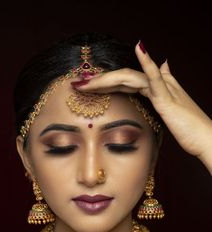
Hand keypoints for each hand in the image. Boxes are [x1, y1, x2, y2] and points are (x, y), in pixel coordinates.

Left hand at [75, 41, 211, 171]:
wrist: (204, 139)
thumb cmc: (188, 129)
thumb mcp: (169, 111)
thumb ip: (161, 93)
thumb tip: (160, 69)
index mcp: (153, 90)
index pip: (123, 83)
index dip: (103, 84)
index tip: (84, 90)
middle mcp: (156, 84)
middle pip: (121, 78)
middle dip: (97, 81)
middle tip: (76, 85)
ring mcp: (162, 89)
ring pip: (128, 77)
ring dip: (104, 79)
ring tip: (83, 83)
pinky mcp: (167, 98)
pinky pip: (153, 78)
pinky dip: (146, 63)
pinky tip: (139, 49)